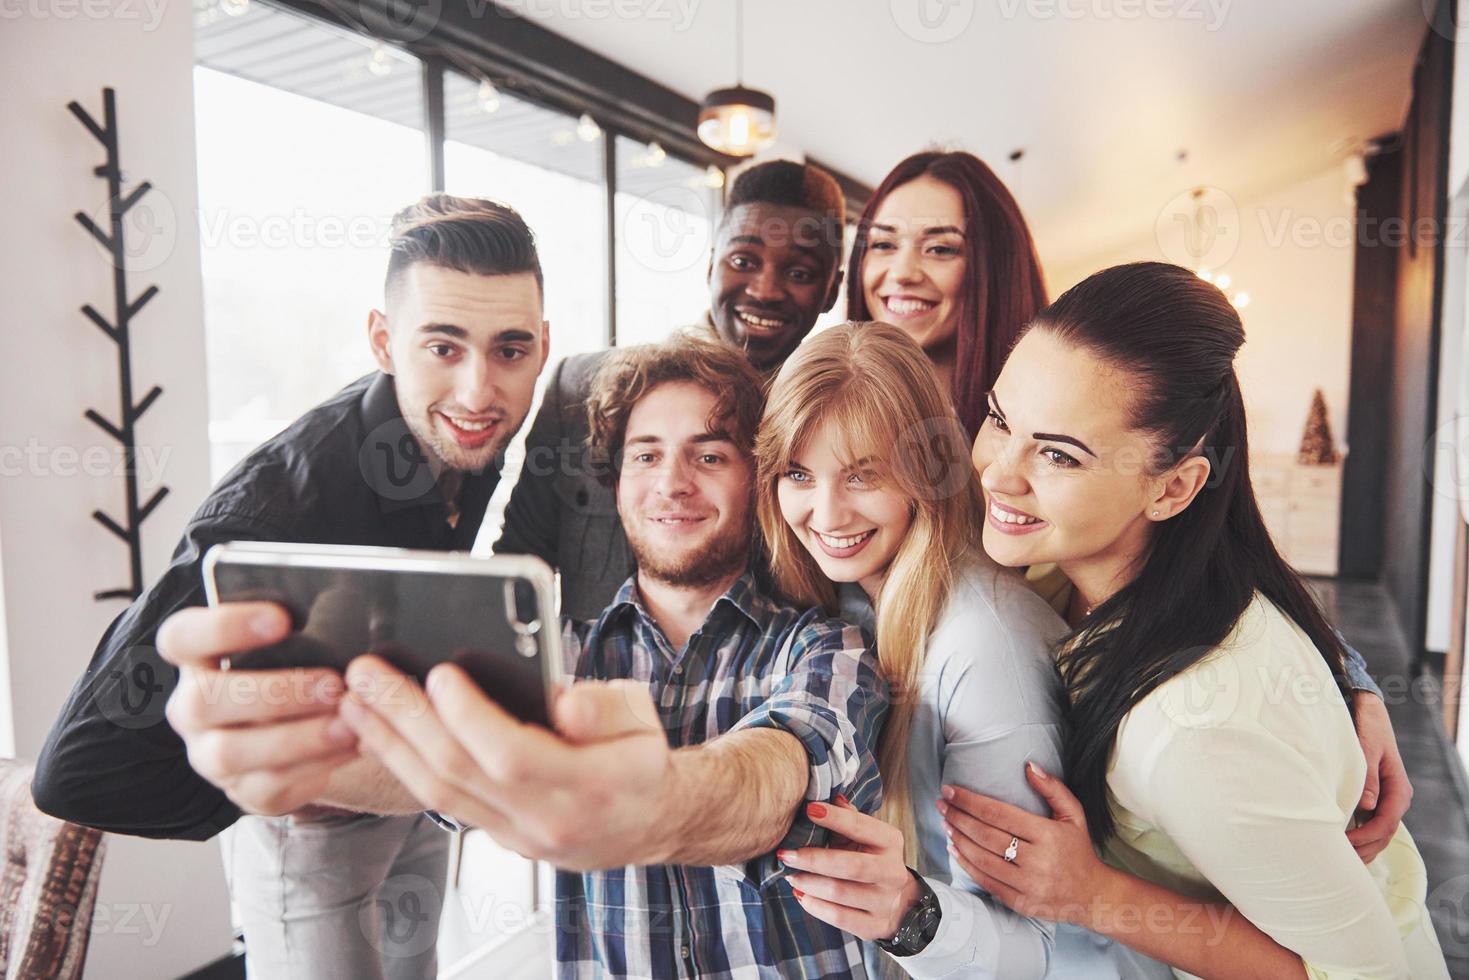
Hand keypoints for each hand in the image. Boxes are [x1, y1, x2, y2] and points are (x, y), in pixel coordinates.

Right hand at [158, 602, 359, 814]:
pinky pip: (269, 787)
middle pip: (202, 701)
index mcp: (195, 657)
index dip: (225, 625)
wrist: (306, 725)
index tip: (283, 618)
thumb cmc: (298, 666)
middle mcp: (191, 708)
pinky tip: (352, 745)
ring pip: (231, 753)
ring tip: (349, 722)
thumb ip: (310, 624)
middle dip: (273, 692)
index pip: (181, 636)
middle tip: (332, 684)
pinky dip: (316, 767)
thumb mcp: (298, 642)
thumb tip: (347, 604)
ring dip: (296, 738)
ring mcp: (210, 755)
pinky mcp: (244, 791)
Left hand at [339, 656, 670, 869]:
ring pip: (439, 794)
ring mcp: (516, 835)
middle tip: (368, 676)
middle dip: (405, 719)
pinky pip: (441, 803)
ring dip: (390, 745)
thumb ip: (605, 707)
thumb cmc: (640, 760)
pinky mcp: (497, 836)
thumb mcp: (642, 717)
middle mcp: (545, 819)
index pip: (511, 754)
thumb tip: (564, 703)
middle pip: (459, 772)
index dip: (469, 716)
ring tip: (355, 703)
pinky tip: (380, 735)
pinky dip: (403, 767)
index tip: (438, 673)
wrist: (648, 822)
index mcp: (587, 785)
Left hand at [777, 796, 920, 940]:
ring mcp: (884, 901)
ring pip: (841, 892)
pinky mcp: (875, 926)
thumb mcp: (868, 838)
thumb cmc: (873, 861)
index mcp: (890, 842)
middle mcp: (891, 872)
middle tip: (786, 854)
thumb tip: (832, 796)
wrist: (901, 903)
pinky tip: (801, 894)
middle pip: (851, 866)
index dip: (835, 819)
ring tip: (790, 875)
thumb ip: (850, 818)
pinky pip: (840, 917)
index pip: (862, 827)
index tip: (808, 809)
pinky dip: (815, 906)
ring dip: (809, 883)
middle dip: (814, 859)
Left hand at [940, 763, 1109, 923]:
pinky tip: (954, 848)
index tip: (950, 791)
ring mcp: (1027, 884)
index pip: (998, 813)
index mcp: (1047, 835)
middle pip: (985, 835)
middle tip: (941, 804)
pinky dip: (966, 864)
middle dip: (958, 816)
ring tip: (946, 823)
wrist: (1092, 895)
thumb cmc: (1078, 850)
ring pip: (981, 858)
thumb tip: (1028, 766)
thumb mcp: (1074, 814)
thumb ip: (1052, 788)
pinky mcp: (1019, 902)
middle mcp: (1036, 861)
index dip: (969, 800)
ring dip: (958, 839)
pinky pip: (985, 881)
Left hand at [1346, 691, 1412, 861]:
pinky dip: (1364, 836)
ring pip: (1381, 831)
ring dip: (1366, 846)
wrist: (1368, 713)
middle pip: (1386, 832)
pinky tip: (1348, 846)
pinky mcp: (1375, 797)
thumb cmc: (1366, 728)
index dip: (1368, 836)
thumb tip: (1367, 806)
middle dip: (1366, 847)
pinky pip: (1373, 822)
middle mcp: (1395, 796)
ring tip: (1345, 860)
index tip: (1347, 843)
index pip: (1387, 821)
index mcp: (1398, 787)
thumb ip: (1367, 777)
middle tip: (1343, 860)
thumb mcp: (1367, 748)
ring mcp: (1387, 798)